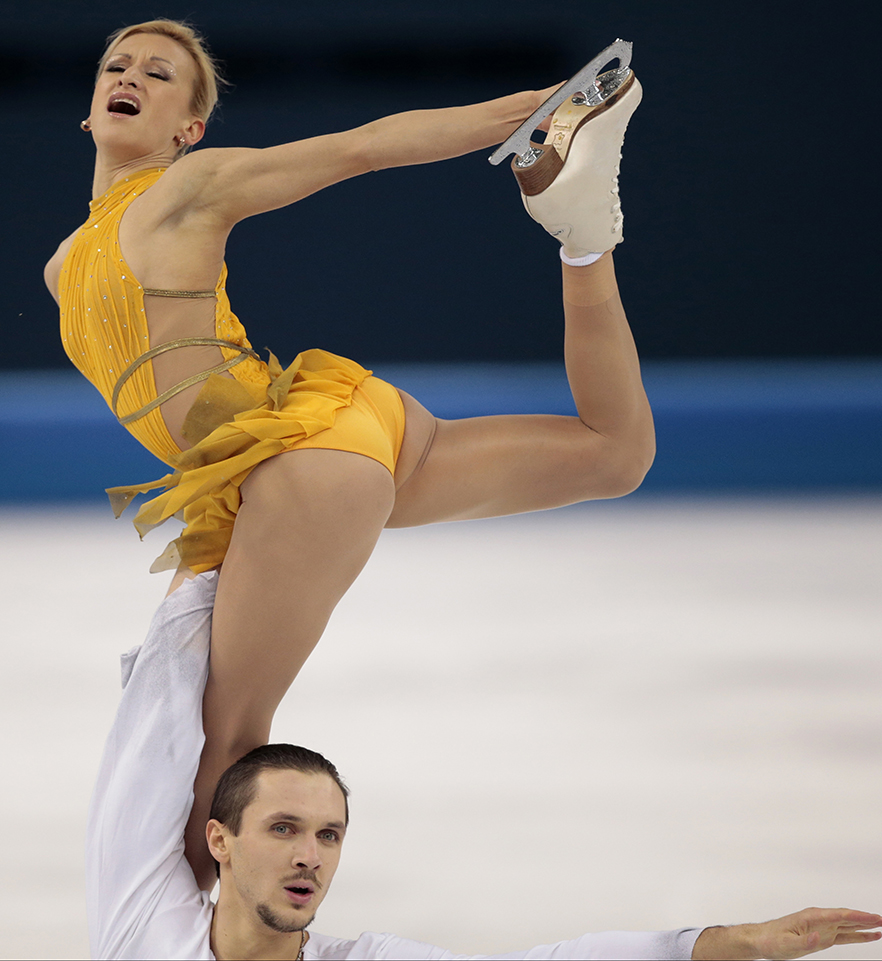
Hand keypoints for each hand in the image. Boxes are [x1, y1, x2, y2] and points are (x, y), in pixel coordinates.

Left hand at [692, 907, 881, 959]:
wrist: (761, 940)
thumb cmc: (771, 940)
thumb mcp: (787, 944)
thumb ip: (804, 942)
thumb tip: (819, 937)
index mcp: (812, 917)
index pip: (840, 915)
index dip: (859, 917)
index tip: (875, 918)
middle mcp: (819, 919)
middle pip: (847, 918)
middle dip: (866, 919)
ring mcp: (821, 927)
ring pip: (847, 925)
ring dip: (864, 926)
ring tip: (880, 927)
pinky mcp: (821, 936)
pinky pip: (843, 935)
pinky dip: (856, 935)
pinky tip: (866, 936)